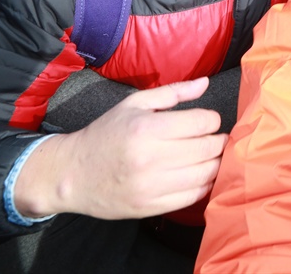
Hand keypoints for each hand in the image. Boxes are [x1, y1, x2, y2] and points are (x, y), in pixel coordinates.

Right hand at [15, 77, 227, 219]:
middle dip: (218, 141)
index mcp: (147, 128)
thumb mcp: (133, 104)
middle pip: (208, 148)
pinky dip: (204, 185)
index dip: (212, 120)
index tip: (208, 121)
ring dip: (215, 163)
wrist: (72, 174)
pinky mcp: (151, 207)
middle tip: (215, 138)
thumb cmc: (106, 134)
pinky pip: (194, 196)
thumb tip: (205, 83)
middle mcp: (151, 158)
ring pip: (206, 174)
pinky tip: (198, 175)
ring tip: (209, 156)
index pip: (203, 122)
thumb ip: (172, 92)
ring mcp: (151, 186)